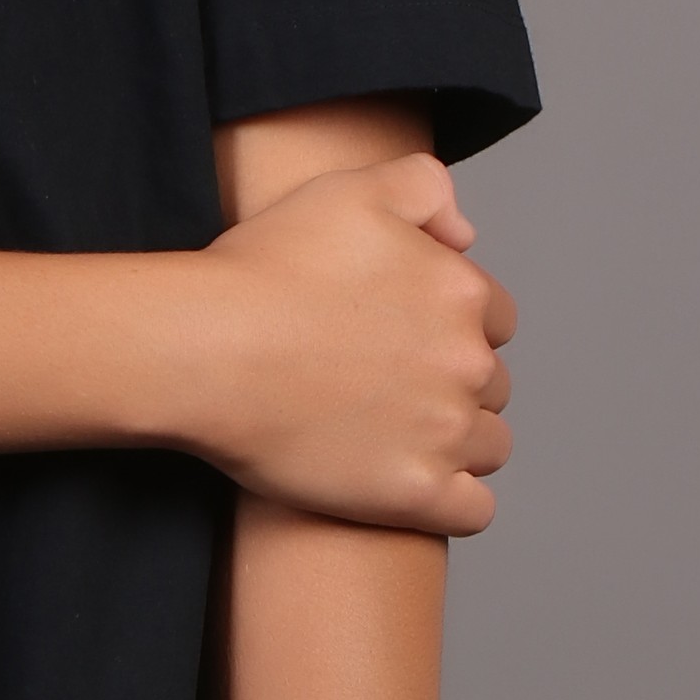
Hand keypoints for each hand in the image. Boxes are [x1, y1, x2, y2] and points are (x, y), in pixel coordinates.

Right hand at [191, 154, 513, 532]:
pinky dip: (452, 501)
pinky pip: (473, 511)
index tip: (401, 337)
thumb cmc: (261, 270)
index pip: (495, 319)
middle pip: (492, 384)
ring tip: (393, 436)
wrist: (204, 349)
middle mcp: (467, 363)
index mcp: (460, 292)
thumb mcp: (346, 192)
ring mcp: (445, 433)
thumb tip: (464, 236)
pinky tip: (410, 485)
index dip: (451, 327)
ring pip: (489, 446)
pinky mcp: (415, 494)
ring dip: (456, 442)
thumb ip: (423, 188)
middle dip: (452, 385)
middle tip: (385, 386)